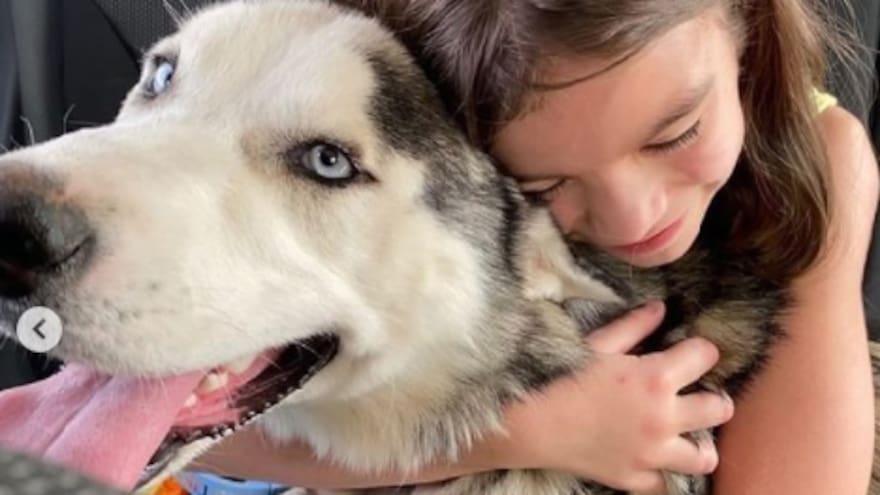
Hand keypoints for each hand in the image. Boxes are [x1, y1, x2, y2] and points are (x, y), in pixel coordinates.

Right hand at [492, 301, 733, 492]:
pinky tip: (646, 453)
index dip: (699, 349)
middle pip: (718, 409)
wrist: (527, 423)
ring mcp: (650, 454)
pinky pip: (662, 481)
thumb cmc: (559, 377)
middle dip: (712, 397)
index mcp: (656, 378)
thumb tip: (661, 309)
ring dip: (698, 441)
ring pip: (704, 456)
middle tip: (696, 393)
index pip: (705, 356)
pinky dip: (659, 468)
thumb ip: (635, 326)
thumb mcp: (597, 345)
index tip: (690, 351)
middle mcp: (662, 418)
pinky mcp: (632, 478)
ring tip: (684, 431)